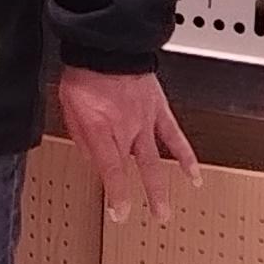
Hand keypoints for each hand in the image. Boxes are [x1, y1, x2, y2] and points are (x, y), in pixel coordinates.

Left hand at [56, 67, 198, 222]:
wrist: (107, 44)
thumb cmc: (86, 71)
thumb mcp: (69, 106)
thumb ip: (80, 135)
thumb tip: (88, 156)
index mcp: (101, 129)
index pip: (111, 171)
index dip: (116, 196)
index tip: (119, 214)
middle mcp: (126, 129)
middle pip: (136, 170)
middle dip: (142, 198)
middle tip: (147, 219)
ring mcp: (145, 121)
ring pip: (156, 160)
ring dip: (160, 188)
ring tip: (166, 212)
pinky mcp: (158, 109)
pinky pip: (174, 135)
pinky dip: (186, 156)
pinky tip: (193, 173)